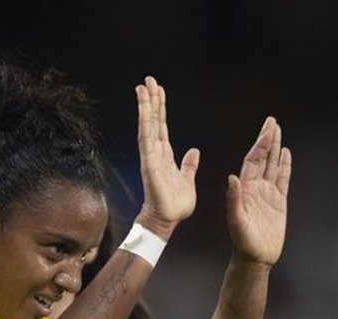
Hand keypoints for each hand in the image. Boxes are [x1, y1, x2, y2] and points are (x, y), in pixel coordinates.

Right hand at [135, 76, 197, 238]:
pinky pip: (146, 135)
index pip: (161, 127)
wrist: (167, 220)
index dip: (160, 109)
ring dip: (146, 104)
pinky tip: (142, 104)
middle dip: (151, 100)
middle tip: (149, 80)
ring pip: (148, 124)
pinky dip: (144, 118)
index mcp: (165, 157)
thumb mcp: (188, 181)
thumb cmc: (175, 205)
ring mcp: (150, 156)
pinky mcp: (149, 160)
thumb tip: (194, 152)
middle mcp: (155, 153)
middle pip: (153, 121)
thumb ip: (189, 166)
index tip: (158, 92)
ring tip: (143, 85)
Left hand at [226, 117, 291, 265]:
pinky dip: (285, 166)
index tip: (266, 130)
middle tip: (272, 121)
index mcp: (245, 189)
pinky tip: (286, 154)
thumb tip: (232, 177)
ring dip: (275, 148)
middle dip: (267, 139)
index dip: (260, 144)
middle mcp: (256, 188)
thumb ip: (234, 200)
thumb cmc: (243, 242)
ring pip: (273, 165)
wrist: (255, 258)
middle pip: (262, 158)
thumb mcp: (236, 221)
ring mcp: (268, 194)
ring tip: (278, 131)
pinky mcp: (279, 203)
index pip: (252, 160)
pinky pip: (283, 180)